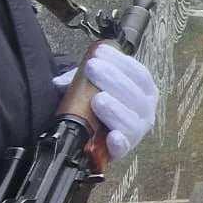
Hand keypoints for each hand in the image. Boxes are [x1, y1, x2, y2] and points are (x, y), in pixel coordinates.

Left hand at [54, 46, 158, 161]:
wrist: (96, 133)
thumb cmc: (99, 104)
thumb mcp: (93, 86)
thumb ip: (79, 80)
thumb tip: (58, 82)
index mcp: (143, 90)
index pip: (138, 74)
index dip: (121, 62)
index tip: (100, 52)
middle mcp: (145, 109)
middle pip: (135, 94)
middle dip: (113, 78)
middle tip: (92, 68)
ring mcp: (136, 131)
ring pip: (131, 120)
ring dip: (115, 108)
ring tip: (97, 99)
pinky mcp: (123, 150)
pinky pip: (125, 147)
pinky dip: (120, 141)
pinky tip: (112, 135)